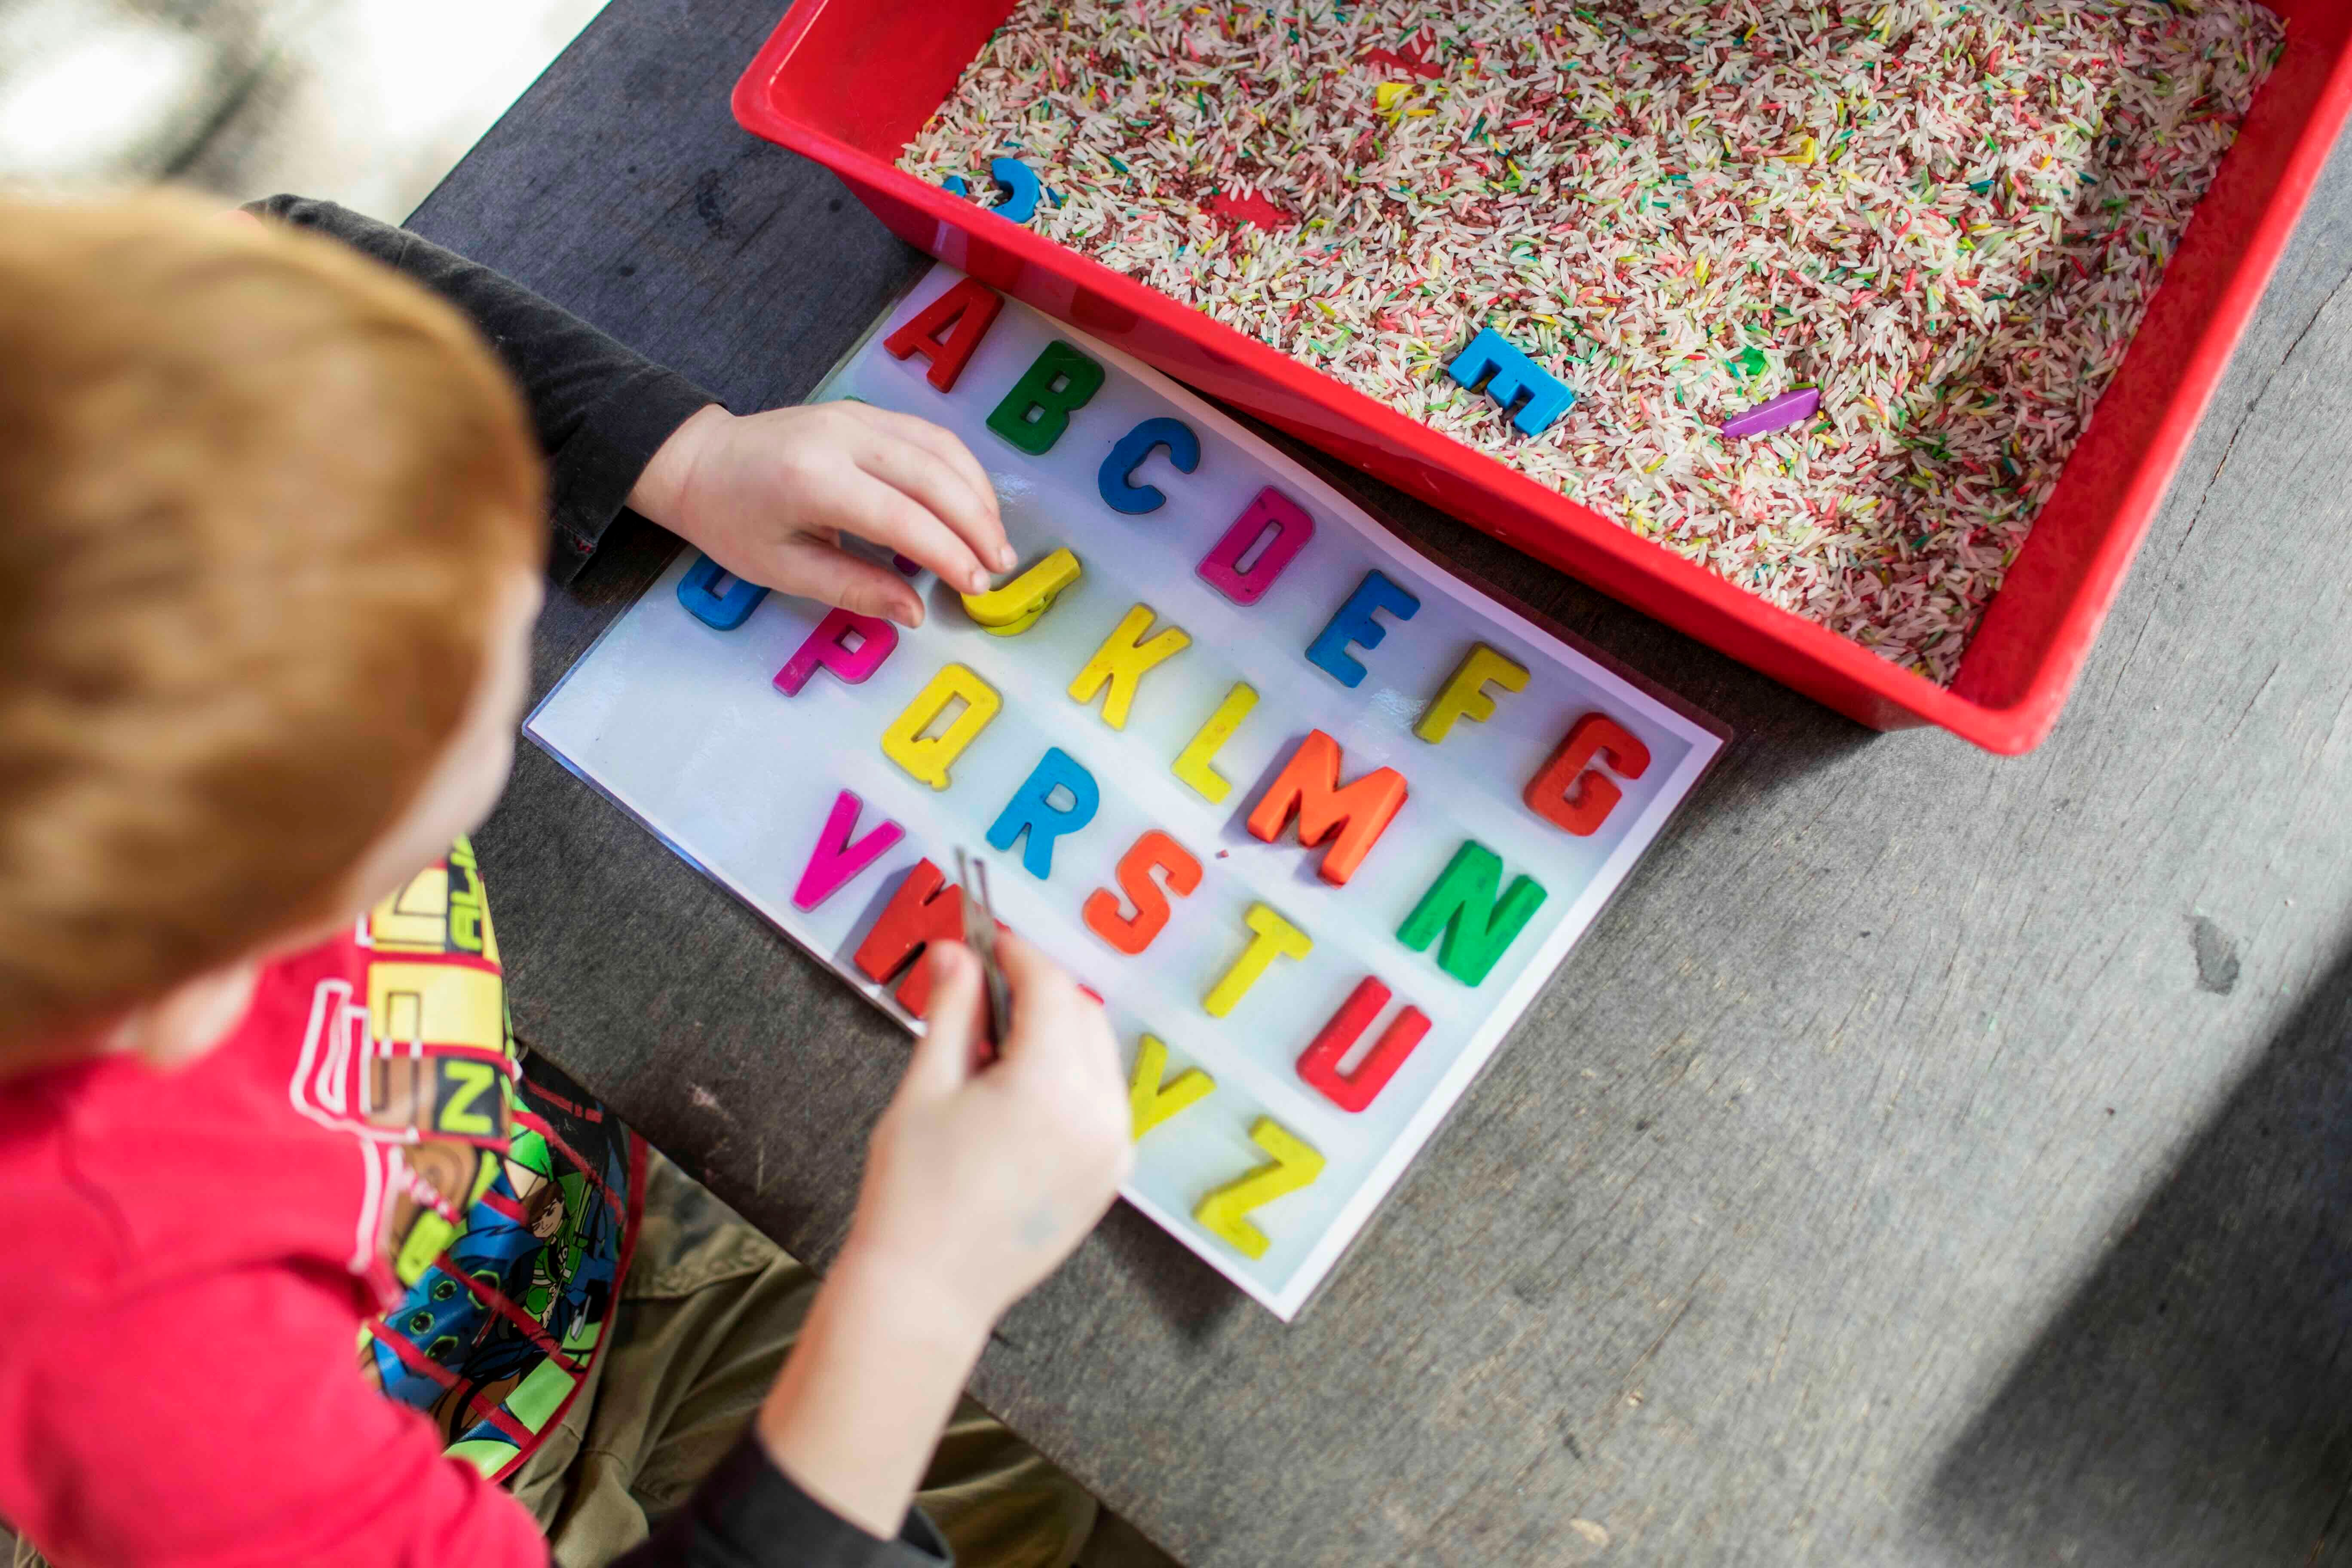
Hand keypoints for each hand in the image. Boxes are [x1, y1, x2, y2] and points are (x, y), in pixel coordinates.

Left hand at [628, 402, 1015, 627]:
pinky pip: (928, 436)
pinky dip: (960, 470)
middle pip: (932, 475)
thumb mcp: (782, 569)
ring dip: (977, 495)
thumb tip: (915, 613)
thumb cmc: (733, 522)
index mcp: (812, 479)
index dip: (947, 552)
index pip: (901, 516)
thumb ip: (852, 588)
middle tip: (999, 570)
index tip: (975, 587)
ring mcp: (856, 415)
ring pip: (940, 448)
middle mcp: (841, 436)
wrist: (700, 461)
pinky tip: (973, 505)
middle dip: (976, 525)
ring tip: (995, 543)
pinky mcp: (865, 411)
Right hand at [843, 935, 1132, 1335]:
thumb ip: (952, 1010)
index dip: (1016, 954)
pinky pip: (1103, 1100)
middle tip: (983, 988)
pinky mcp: (1110, 1175)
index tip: (986, 941)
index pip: (1049, 988)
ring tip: (994, 1048)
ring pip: (1098, 1055)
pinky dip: (1072, 1077)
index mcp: (1051, 1087)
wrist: (926, 1291)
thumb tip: (957, 952)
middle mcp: (1098, 1115)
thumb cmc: (913, 1194)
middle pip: (1082, 1015)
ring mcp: (1112, 1149)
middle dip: (1038, 991)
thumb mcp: (926, 1086)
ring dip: (1057, 1033)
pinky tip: (1020, 1090)